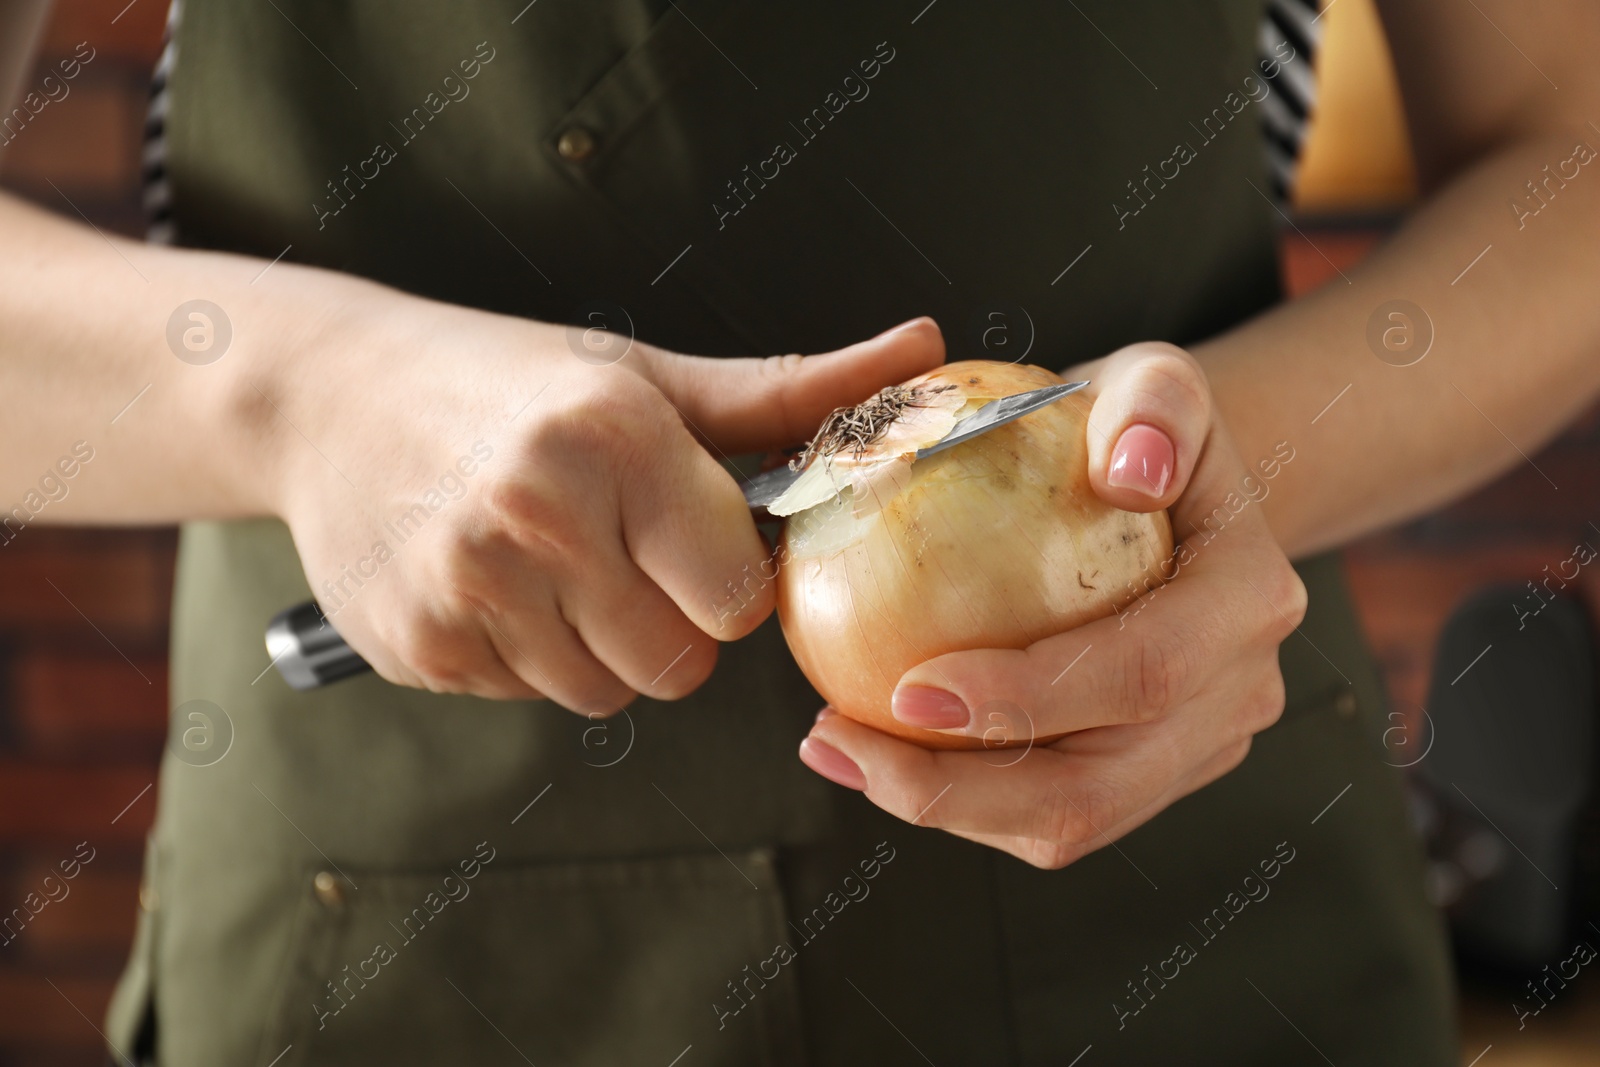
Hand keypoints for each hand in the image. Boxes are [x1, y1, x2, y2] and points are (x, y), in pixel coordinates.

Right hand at [256, 284, 943, 705]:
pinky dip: (528, 658)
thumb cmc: (510, 382)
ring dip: (602, 648)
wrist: (328, 396)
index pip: (738, 595)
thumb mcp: (645, 375)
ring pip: (605, 694)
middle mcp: (537, 511)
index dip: (732, 582)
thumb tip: (924, 351)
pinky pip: (529, 696)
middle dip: (674, 627)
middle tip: (626, 558)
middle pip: (679, 666)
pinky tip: (496, 585)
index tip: (700, 546)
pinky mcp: (418, 644)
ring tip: (555, 564)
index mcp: (612, 435)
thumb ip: (788, 391)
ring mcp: (467, 585)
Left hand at [797, 343, 1306, 867]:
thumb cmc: (1139, 426)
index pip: (1141, 672)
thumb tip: (1131, 471)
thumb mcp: (1154, 378)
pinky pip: (1044, 811)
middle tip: (841, 742)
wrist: (1164, 484)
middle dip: (961, 790)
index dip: (1030, 699)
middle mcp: (1236, 693)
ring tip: (838, 751)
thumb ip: (1156, 403)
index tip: (910, 687)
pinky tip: (870, 752)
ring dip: (943, 808)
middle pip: (1098, 786)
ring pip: (1068, 823)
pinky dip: (957, 797)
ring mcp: (1195, 747)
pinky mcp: (1145, 775)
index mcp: (1246, 603)